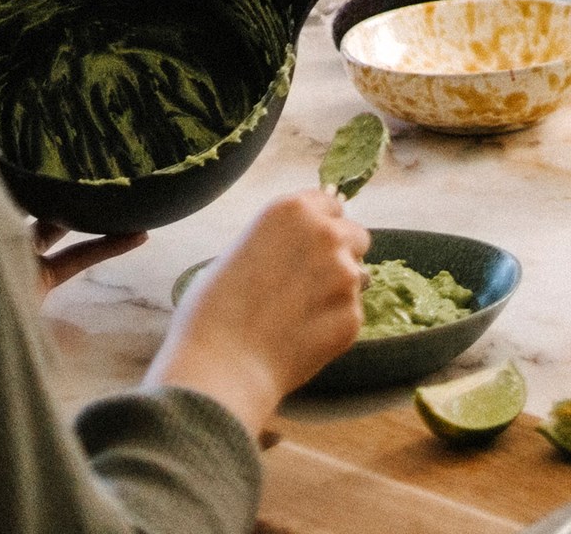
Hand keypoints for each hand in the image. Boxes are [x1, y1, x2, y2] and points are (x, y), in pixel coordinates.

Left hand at [0, 83, 146, 295]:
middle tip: (93, 149)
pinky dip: (109, 246)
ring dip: (92, 210)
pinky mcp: (38, 279)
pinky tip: (140, 234)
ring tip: (126, 186)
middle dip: (58, 175)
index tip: (43, 117)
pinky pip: (79, 258)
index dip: (11, 139)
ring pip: (60, 225)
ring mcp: (16, 252)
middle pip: (30, 192)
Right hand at [147, 189, 369, 437]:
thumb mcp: (235, 255)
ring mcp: (345, 275)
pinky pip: (351, 315)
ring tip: (296, 315)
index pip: (330, 203)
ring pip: (359, 276)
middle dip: (340, 255)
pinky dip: (333, 326)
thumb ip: (274, 242)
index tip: (311, 244)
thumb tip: (290, 247)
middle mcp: (326, 234)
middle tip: (307, 284)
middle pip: (355, 236)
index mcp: (292, 211)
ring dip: (338, 291)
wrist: (219, 367)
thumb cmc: (210, 313)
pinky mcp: (353, 314)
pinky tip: (299, 339)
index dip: (322, 225)